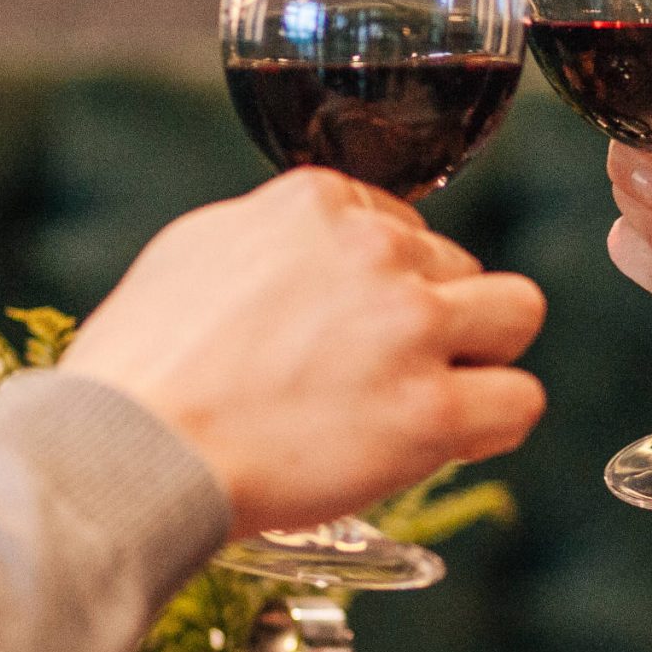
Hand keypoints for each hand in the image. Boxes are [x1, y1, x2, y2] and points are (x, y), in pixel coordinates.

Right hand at [63, 168, 546, 537]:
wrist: (131, 450)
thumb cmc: (142, 370)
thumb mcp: (197, 251)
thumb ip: (276, 240)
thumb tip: (315, 255)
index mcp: (318, 201)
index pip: (402, 226)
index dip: (384, 286)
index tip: (351, 330)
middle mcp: (375, 251)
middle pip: (459, 268)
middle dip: (432, 318)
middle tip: (381, 376)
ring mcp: (409, 328)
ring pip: (516, 315)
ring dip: (483, 356)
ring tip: (431, 399)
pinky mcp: (430, 410)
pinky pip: (521, 400)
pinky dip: (497, 421)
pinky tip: (455, 439)